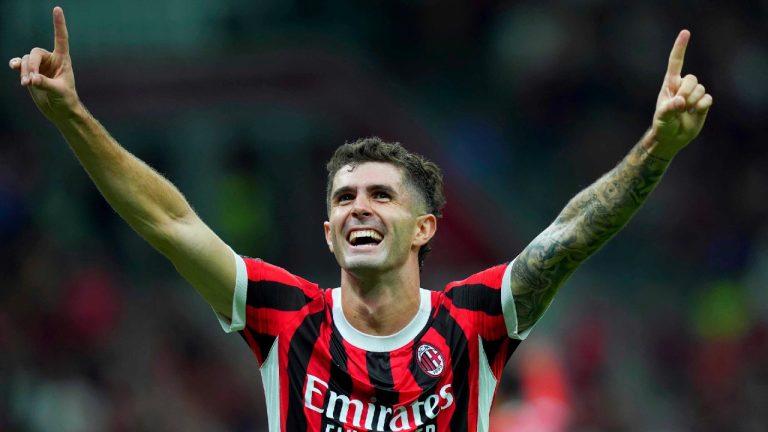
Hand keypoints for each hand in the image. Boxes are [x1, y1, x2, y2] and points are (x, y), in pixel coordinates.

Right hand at [9, 6, 78, 120]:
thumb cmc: (66, 100)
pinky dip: (16, 66)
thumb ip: (45, 84)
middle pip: (34, 53)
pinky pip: (20, 64)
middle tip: (31, 81)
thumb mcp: (59, 92)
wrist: (60, 111)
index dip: (58, 24)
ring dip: (24, 71)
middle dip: (31, 66)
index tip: (57, 9)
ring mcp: (40, 66)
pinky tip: (14, 67)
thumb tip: (32, 79)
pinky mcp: (31, 73)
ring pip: (26, 60)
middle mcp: (51, 60)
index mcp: (63, 60)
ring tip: (27, 84)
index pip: (61, 39)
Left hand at [650, 30, 712, 158]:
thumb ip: (669, 109)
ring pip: (700, 88)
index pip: (675, 63)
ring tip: (685, 111)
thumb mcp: (661, 117)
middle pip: (692, 78)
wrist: (672, 137)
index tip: (685, 32)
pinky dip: (702, 106)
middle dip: (687, 91)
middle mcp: (682, 86)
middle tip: (679, 105)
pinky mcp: (703, 103)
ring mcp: (693, 94)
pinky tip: (694, 112)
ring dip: (693, 100)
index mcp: (670, 84)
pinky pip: (708, 99)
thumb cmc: (662, 125)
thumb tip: (681, 102)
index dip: (680, 48)